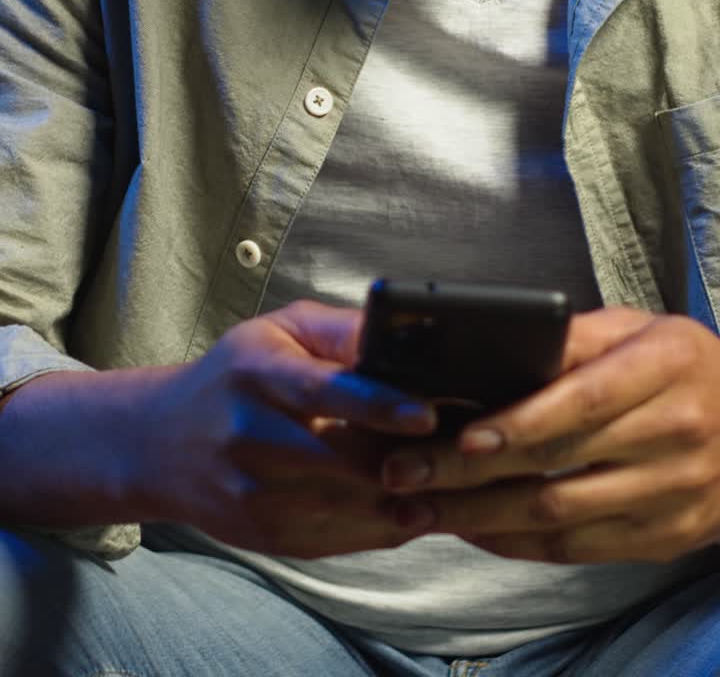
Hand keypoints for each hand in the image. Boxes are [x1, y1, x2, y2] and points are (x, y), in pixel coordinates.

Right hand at [142, 300, 436, 557]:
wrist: (160, 442)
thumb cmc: (235, 375)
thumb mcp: (278, 331)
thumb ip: (341, 331)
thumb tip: (403, 334)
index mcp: (257, 372)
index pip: (322, 390)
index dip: (377, 405)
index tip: (425, 414)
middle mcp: (248, 434)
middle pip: (342, 457)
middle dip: (406, 457)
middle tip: (460, 449)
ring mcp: (253, 492)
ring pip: (347, 504)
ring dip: (405, 497)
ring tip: (452, 480)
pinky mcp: (263, 534)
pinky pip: (339, 538)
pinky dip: (383, 526)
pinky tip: (415, 509)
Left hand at [380, 308, 719, 563]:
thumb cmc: (678, 365)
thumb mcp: (636, 328)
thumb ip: (572, 337)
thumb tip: (493, 347)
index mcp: (665, 368)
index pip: (581, 402)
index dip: (517, 424)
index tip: (459, 438)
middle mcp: (675, 435)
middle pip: (558, 465)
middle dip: (471, 475)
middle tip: (406, 474)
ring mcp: (674, 494)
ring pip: (560, 517)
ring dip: (481, 518)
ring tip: (421, 507)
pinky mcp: (665, 538)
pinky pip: (578, 550)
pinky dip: (518, 544)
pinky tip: (473, 529)